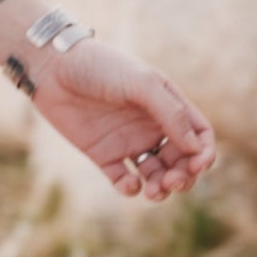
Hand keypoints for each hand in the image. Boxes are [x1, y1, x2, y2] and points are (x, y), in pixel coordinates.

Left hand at [27, 38, 217, 200]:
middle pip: (181, 161)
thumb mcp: (141, 82)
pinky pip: (125, 180)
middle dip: (183, 177)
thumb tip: (197, 149)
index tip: (197, 165)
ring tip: (154, 190)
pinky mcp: (103, 153)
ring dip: (162, 188)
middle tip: (172, 181)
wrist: (52, 66)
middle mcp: (149, 125)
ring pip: (157, 175)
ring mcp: (127, 140)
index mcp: (164, 104)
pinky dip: (132, 188)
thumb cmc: (98, 66)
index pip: (198, 135)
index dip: (204, 153)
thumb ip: (171, 113)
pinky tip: (131, 182)